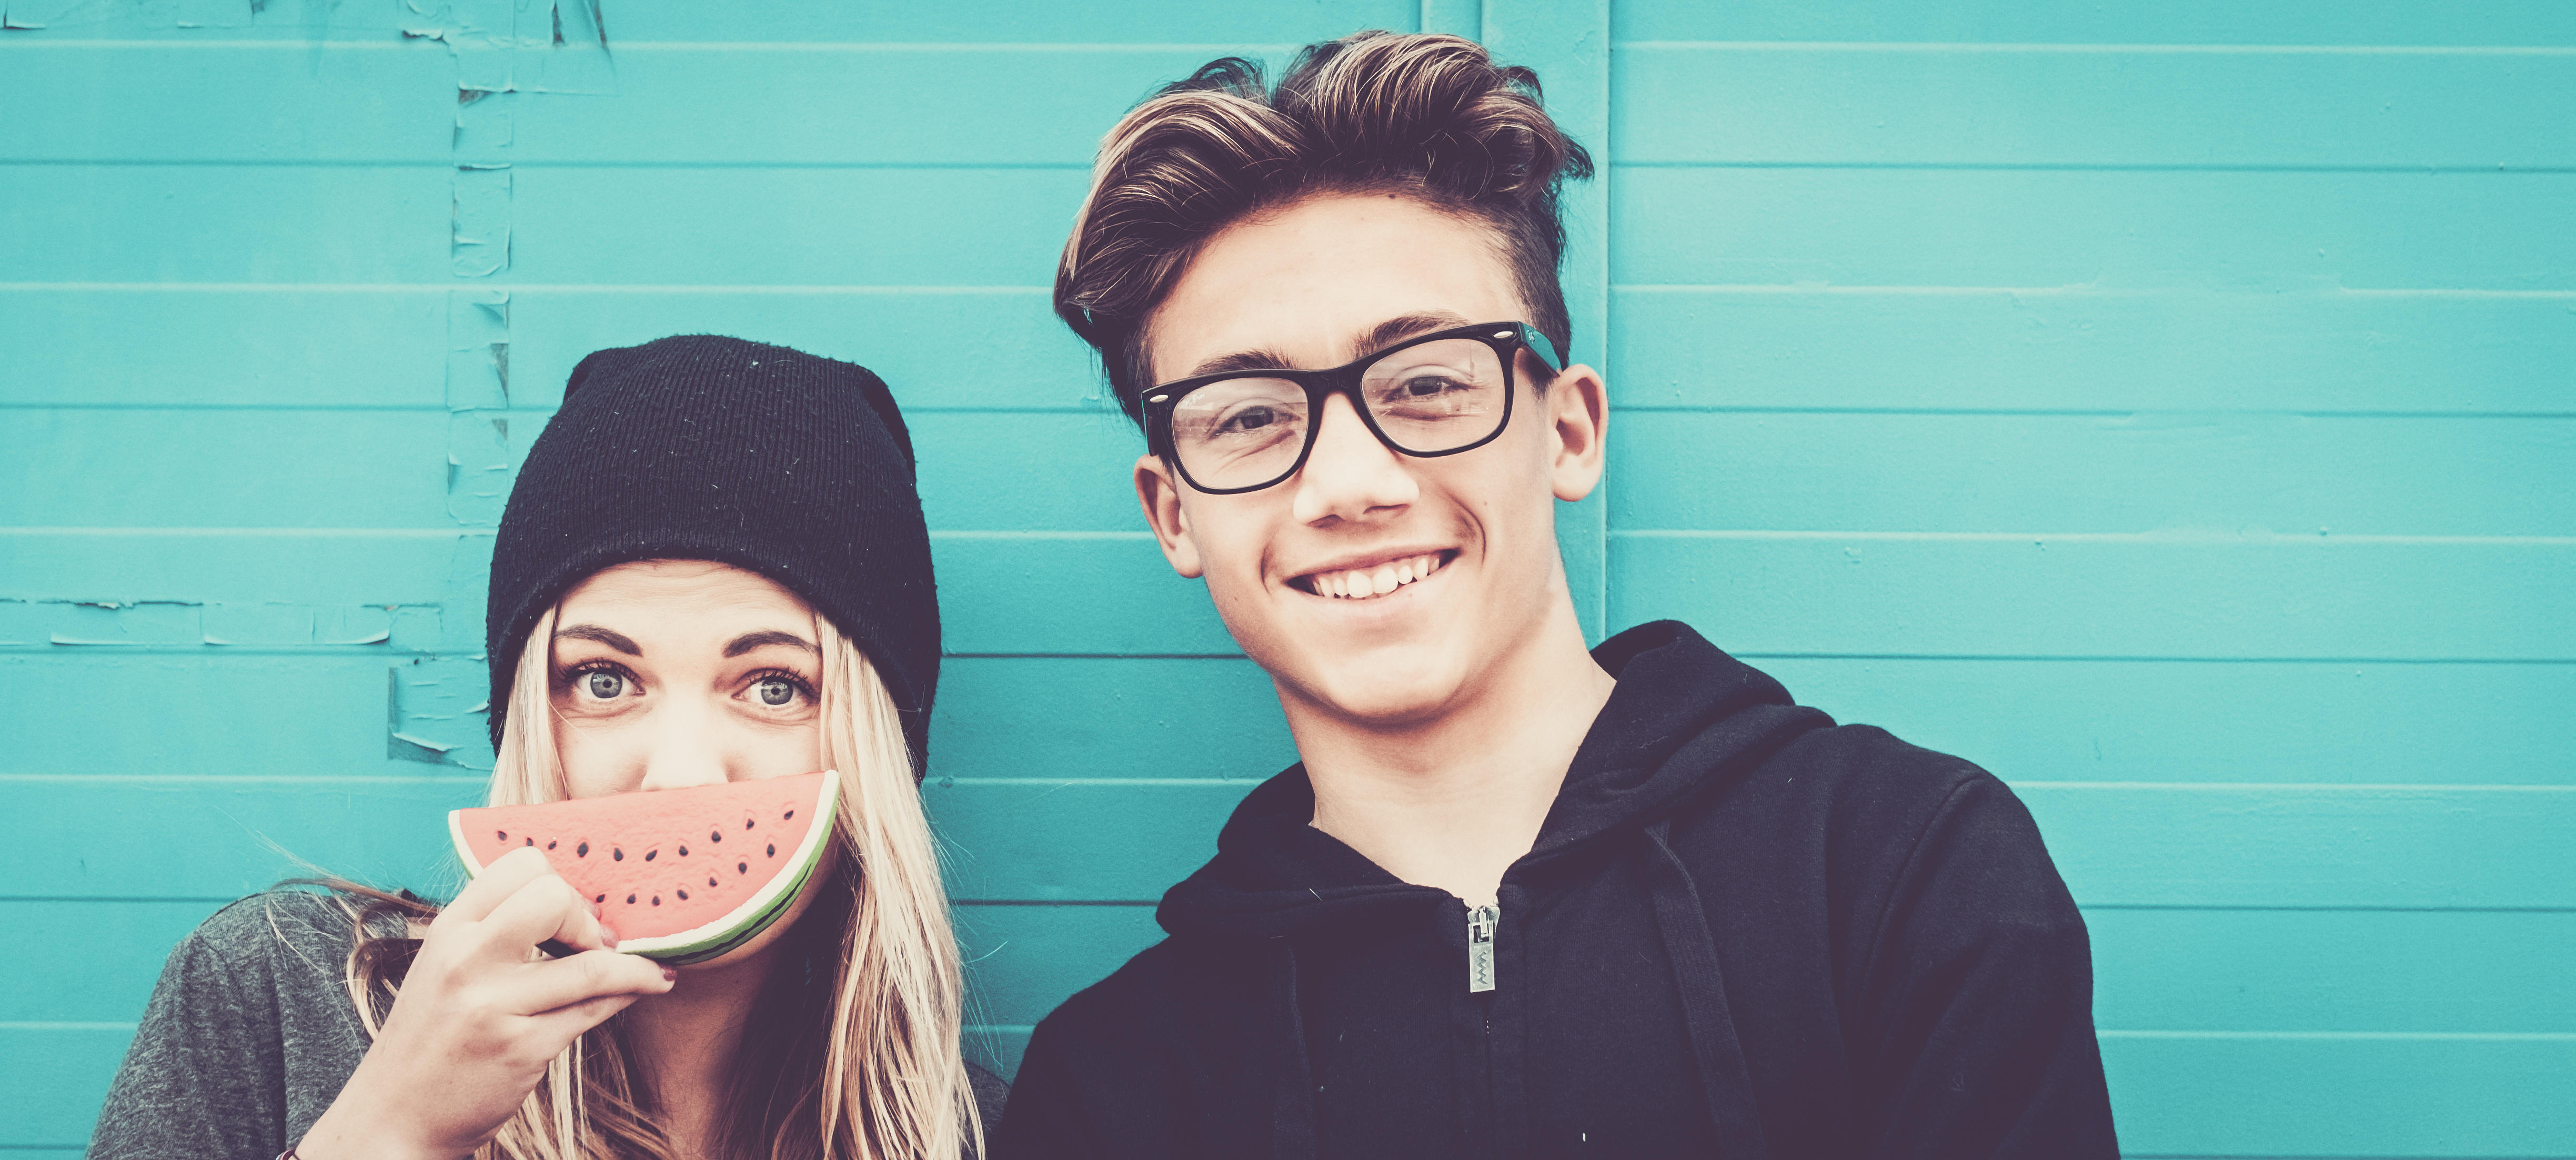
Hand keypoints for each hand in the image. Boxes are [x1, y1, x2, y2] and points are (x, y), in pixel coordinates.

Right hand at [295, 846, 675, 1158]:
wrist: (393, 1119)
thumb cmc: (430, 1041)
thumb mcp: (445, 970)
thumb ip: (494, 935)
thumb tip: (577, 907)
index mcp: (448, 931)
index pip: (521, 865)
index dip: (560, 886)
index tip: (571, 918)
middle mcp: (466, 961)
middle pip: (554, 898)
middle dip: (587, 918)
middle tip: (595, 947)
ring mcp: (492, 1006)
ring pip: (592, 964)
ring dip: (634, 966)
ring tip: (647, 972)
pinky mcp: (520, 1049)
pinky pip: (596, 1009)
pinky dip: (631, 993)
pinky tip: (646, 989)